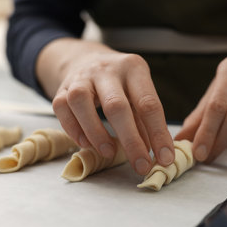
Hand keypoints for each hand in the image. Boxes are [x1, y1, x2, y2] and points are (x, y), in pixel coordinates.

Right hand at [51, 49, 174, 174]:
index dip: (158, 134)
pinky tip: (86, 144)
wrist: (86, 60)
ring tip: (109, 153)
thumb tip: (156, 154)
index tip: (165, 158)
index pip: (148, 103)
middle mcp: (107, 69)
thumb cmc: (118, 84)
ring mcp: (81, 77)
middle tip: (141, 166)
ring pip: (82, 102)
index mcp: (133, 68)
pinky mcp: (62, 88)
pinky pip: (62, 108)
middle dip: (131, 141)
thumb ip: (145, 122)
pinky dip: (74, 129)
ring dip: (96, 133)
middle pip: (116, 106)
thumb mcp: (138, 93)